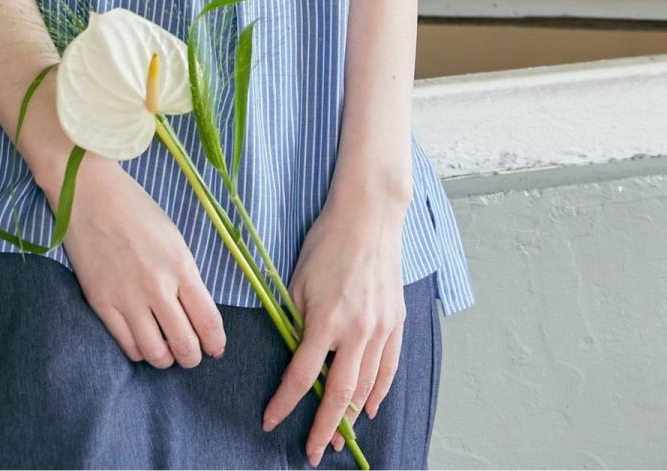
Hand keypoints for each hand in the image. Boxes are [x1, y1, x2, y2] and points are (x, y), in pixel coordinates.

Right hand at [52, 154, 227, 368]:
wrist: (88, 193)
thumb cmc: (135, 209)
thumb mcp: (173, 239)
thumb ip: (185, 277)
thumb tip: (196, 315)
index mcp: (180, 265)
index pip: (208, 322)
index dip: (216, 343)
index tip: (215, 348)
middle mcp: (156, 286)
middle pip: (185, 346)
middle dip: (193, 356)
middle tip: (191, 351)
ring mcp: (126, 297)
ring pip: (156, 354)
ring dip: (166, 357)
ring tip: (165, 346)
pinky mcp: (100, 302)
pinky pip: (127, 346)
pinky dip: (140, 350)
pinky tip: (142, 336)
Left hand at [260, 194, 405, 464]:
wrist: (368, 218)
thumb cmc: (326, 243)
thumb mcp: (297, 281)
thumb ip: (296, 321)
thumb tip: (293, 352)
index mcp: (326, 320)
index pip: (302, 376)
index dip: (284, 403)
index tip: (270, 421)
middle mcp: (357, 331)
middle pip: (339, 394)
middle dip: (324, 428)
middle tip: (314, 452)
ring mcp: (381, 329)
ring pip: (367, 387)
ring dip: (351, 417)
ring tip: (339, 438)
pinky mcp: (396, 323)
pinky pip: (388, 369)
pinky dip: (378, 393)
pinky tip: (368, 409)